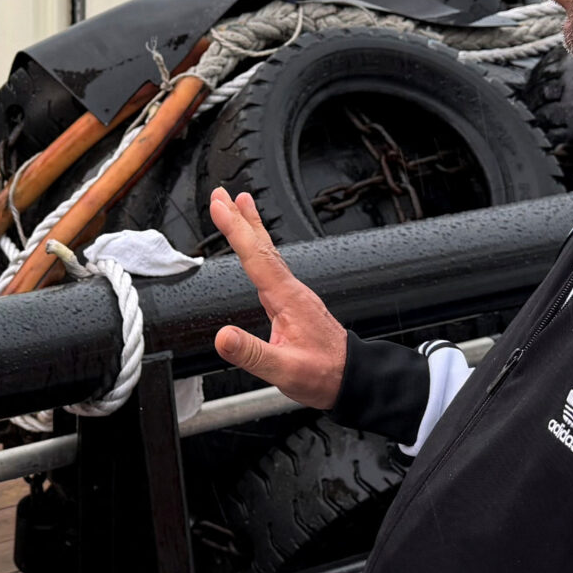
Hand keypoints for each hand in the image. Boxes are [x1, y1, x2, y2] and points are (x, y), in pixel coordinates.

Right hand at [209, 188, 348, 408]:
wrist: (354, 379)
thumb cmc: (324, 375)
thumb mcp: (285, 369)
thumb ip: (251, 353)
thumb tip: (222, 337)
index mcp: (288, 299)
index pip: (256, 257)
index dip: (236, 229)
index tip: (219, 206)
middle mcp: (292, 291)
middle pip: (263, 246)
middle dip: (241, 217)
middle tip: (222, 193)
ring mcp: (294, 295)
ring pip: (268, 253)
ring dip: (252, 228)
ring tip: (239, 206)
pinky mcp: (294, 303)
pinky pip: (272, 267)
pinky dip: (259, 249)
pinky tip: (255, 250)